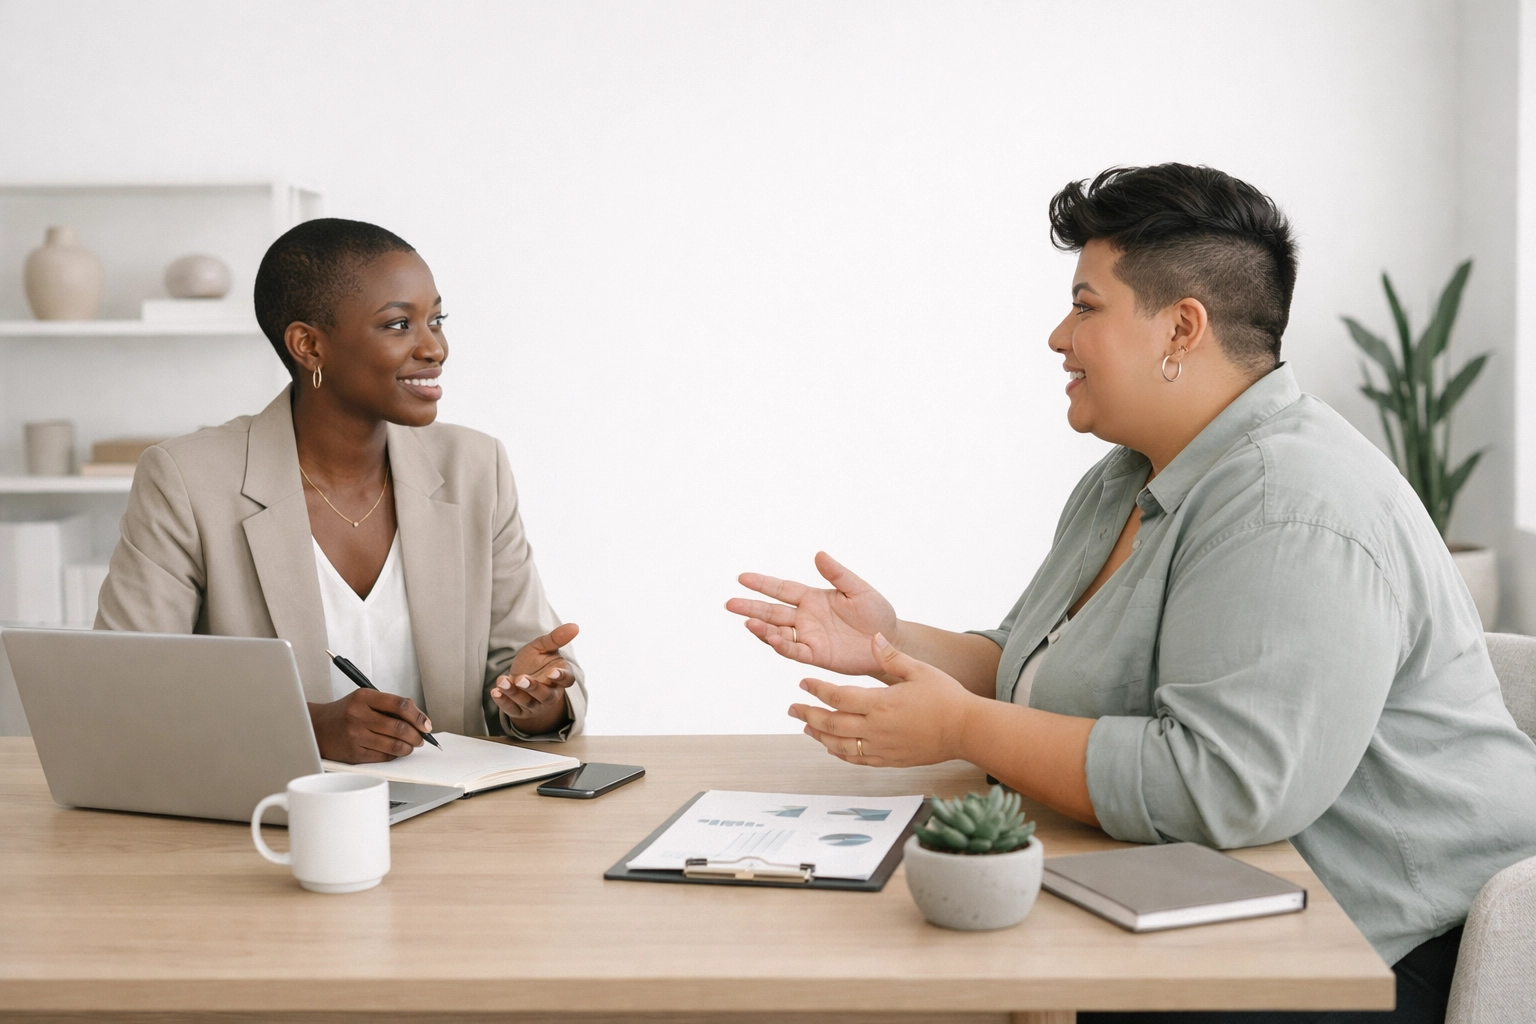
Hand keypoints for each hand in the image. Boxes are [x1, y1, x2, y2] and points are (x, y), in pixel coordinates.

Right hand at [308, 689, 431, 762]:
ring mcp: (355, 736)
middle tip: (421, 737)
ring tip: (411, 745)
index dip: (418, 716)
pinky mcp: (354, 754)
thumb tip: (418, 718)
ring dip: (409, 747)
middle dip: (417, 735)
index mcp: (364, 697)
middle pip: (400, 728)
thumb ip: (390, 705)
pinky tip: (394, 751)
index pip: (400, 705)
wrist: (317, 727)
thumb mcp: (365, 699)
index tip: (426, 724)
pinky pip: (383, 757)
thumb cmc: (345, 712)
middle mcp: (358, 716)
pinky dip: (394, 755)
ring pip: (394, 745)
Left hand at [489, 622, 578, 732]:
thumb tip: (575, 626)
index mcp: (560, 678)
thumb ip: (556, 639)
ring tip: (502, 681)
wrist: (521, 679)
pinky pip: (512, 709)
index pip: (567, 680)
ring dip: (514, 693)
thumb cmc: (536, 662)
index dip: (561, 677)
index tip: (553, 672)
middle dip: (534, 688)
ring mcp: (535, 705)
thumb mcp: (543, 648)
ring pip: (527, 702)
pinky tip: (495, 692)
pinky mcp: (519, 711)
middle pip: (546, 695)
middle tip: (522, 679)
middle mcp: (550, 694)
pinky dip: (503, 702)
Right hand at [726, 551, 899, 678]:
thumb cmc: (876, 613)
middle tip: (730, 604)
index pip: (782, 589)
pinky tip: (771, 638)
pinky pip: (795, 651)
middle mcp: (806, 618)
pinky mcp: (817, 655)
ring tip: (748, 623)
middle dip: (751, 608)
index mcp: (813, 598)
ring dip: (762, 629)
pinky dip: (782, 645)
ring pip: (778, 632)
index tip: (742, 578)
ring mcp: (809, 637)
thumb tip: (819, 554)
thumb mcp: (858, 589)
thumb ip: (838, 574)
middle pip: (772, 612)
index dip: (763, 584)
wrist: (890, 641)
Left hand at [789, 632, 976, 766]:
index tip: (804, 683)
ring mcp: (882, 748)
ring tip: (806, 727)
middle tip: (793, 707)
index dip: (818, 689)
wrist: (966, 730)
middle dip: (809, 714)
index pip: (838, 696)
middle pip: (832, 724)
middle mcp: (876, 728)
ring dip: (820, 736)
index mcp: (881, 703)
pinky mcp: (890, 760)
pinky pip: (858, 760)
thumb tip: (872, 637)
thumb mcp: (919, 670)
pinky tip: (832, 748)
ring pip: (840, 745)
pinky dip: (841, 754)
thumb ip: (891, 656)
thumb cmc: (946, 697)